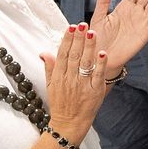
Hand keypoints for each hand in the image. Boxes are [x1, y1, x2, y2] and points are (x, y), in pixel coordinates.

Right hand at [38, 22, 106, 144]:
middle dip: (79, 39)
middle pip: (74, 55)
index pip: (63, 54)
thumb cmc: (61, 104)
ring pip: (86, 63)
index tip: (71, 27)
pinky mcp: (94, 91)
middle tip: (83, 24)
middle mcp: (70, 79)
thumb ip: (50, 67)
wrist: (69, 123)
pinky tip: (102, 53)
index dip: (67, 40)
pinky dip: (100, 65)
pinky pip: (98, 76)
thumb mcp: (51, 85)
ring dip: (89, 47)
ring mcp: (83, 85)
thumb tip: (44, 52)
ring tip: (93, 33)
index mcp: (59, 77)